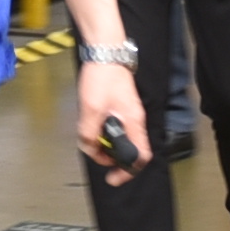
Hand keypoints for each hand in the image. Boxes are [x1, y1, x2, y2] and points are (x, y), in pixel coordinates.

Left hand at [73, 57, 147, 175]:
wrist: (105, 53)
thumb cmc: (103, 76)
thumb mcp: (91, 109)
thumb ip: (89, 134)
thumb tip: (89, 149)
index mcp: (134, 123)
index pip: (140, 157)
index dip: (127, 172)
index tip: (113, 177)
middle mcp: (134, 121)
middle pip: (128, 150)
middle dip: (110, 156)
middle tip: (95, 153)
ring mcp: (128, 114)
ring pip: (119, 139)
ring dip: (103, 143)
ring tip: (90, 136)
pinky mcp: (120, 108)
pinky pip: (113, 127)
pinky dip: (101, 131)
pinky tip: (91, 123)